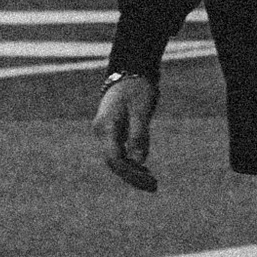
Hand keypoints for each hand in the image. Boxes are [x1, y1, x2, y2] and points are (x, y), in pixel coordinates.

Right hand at [93, 71, 158, 192]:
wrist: (130, 70)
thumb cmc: (137, 88)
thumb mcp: (141, 110)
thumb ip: (139, 135)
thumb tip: (138, 162)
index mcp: (106, 127)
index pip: (114, 159)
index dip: (130, 173)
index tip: (148, 180)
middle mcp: (102, 131)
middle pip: (114, 162)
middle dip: (132, 176)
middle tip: (154, 186)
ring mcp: (106, 132)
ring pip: (117, 159)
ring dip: (132, 171)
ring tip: (152, 182)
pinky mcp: (113, 131)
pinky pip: (120, 152)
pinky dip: (131, 162)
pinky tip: (144, 169)